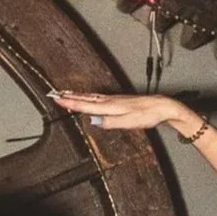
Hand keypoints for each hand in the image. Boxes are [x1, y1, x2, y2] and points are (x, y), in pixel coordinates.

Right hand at [49, 90, 195, 132]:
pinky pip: (98, 97)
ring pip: (91, 96)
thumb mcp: (129, 122)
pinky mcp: (119, 100)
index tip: (57, 100)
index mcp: (110, 106)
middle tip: (54, 94)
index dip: (71, 103)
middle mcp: (110, 101)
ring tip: (65, 93)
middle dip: (69, 96)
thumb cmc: (148, 115)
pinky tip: (88, 97)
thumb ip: (110, 122)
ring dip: (77, 95)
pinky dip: (88, 96)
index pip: (86, 105)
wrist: (162, 106)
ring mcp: (115, 99)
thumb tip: (92, 121)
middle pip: (86, 98)